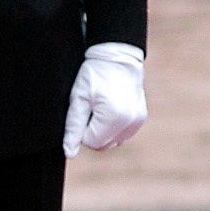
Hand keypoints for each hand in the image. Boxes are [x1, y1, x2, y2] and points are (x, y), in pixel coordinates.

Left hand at [63, 43, 146, 157]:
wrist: (118, 57)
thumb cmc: (95, 74)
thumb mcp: (79, 98)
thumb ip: (73, 127)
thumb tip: (69, 153)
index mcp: (113, 117)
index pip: (90, 142)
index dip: (82, 128)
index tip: (84, 109)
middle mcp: (129, 122)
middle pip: (102, 145)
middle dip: (92, 131)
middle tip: (91, 107)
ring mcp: (137, 121)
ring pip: (112, 141)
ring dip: (103, 130)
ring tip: (101, 106)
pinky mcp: (140, 118)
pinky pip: (122, 134)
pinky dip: (113, 127)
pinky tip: (110, 108)